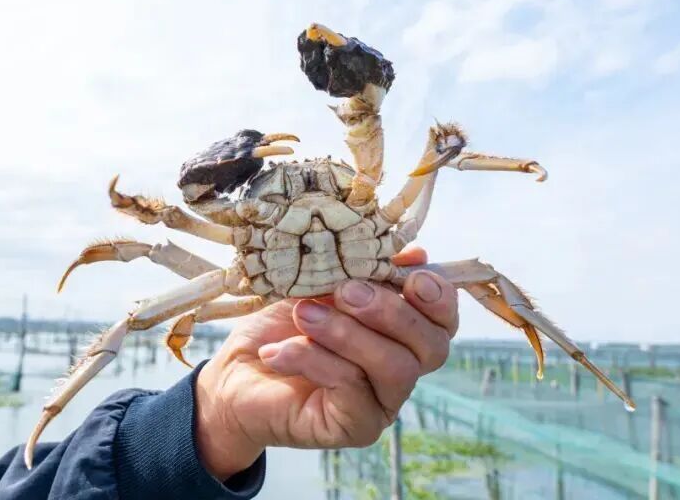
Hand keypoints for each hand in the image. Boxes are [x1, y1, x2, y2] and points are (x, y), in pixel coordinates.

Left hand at [194, 246, 458, 479]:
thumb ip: (363, 270)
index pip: (444, 318)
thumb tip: (415, 253)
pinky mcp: (356, 427)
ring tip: (304, 314)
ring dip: (347, 333)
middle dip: (390, 311)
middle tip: (344, 291)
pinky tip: (277, 351)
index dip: (438, 295)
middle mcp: (402, 369)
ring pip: (394, 367)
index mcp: (402, 331)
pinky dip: (313, 360)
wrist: (236, 374)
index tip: (409, 273)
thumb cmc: (281, 325)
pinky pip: (351, 389)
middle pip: (431, 346)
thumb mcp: (320, 284)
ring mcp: (383, 402)